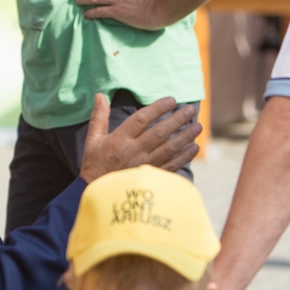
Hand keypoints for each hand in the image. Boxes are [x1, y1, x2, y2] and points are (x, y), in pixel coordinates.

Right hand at [78, 93, 200, 182]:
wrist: (98, 194)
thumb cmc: (95, 165)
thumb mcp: (93, 140)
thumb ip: (99, 117)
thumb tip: (100, 95)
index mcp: (120, 139)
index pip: (141, 119)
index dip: (158, 108)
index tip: (171, 100)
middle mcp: (134, 151)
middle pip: (160, 132)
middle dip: (177, 119)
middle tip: (190, 109)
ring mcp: (145, 165)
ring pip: (169, 148)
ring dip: (185, 136)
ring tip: (197, 126)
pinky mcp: (151, 177)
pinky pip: (171, 165)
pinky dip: (184, 156)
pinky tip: (194, 148)